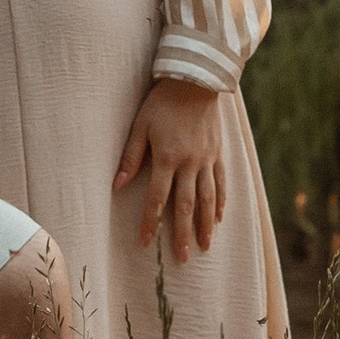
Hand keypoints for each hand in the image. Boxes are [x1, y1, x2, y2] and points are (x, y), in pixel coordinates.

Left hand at [114, 75, 228, 258]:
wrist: (196, 81)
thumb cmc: (162, 103)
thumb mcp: (140, 126)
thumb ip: (130, 157)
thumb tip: (117, 185)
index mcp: (168, 158)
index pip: (157, 198)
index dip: (150, 221)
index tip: (145, 242)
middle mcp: (190, 163)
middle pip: (185, 205)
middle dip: (182, 233)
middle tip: (183, 257)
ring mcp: (207, 159)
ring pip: (208, 198)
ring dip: (205, 224)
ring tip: (205, 245)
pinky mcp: (218, 153)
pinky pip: (221, 182)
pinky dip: (221, 202)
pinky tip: (220, 218)